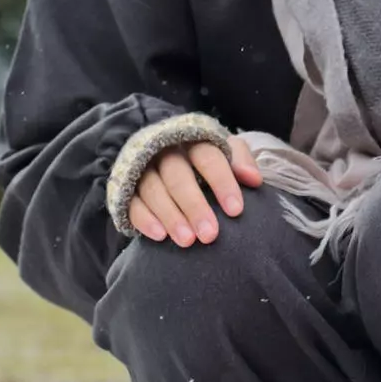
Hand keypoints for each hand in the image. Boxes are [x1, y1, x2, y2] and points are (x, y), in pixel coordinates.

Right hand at [130, 136, 262, 246]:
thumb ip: (241, 159)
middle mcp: (165, 151)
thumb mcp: (226, 152)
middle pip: (177, 175)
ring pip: (153, 189)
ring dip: (170, 215)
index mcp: (193, 140)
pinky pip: (132, 202)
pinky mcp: (126, 187)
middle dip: (194, 205)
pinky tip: (160, 236)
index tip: (236, 211)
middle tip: (210, 235)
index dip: (222, 182)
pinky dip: (145, 219)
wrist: (166, 158)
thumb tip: (254, 179)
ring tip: (187, 241)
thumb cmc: (205, 161)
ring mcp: (143, 168)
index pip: (208, 157)